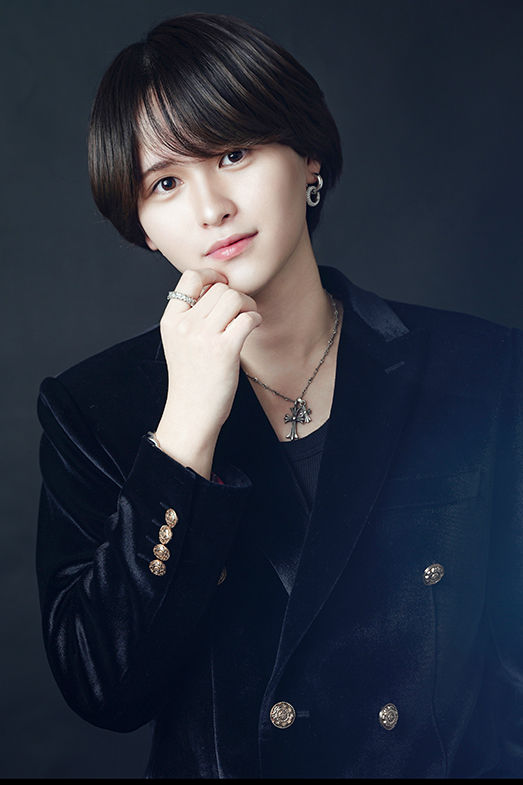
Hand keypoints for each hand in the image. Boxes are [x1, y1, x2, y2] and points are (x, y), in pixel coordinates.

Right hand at [154, 268, 261, 477]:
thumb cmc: (191, 379)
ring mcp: (203, 337)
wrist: (191, 413)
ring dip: (247, 304)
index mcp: (171, 320)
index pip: (190, 278)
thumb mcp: (178, 342)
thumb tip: (217, 289)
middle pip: (218, 287)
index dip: (211, 277)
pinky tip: (252, 328)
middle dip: (235, 295)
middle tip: (241, 311)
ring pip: (233, 297)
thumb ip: (190, 316)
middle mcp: (185, 325)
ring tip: (247, 319)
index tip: (222, 287)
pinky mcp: (224, 349)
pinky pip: (247, 317)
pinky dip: (255, 319)